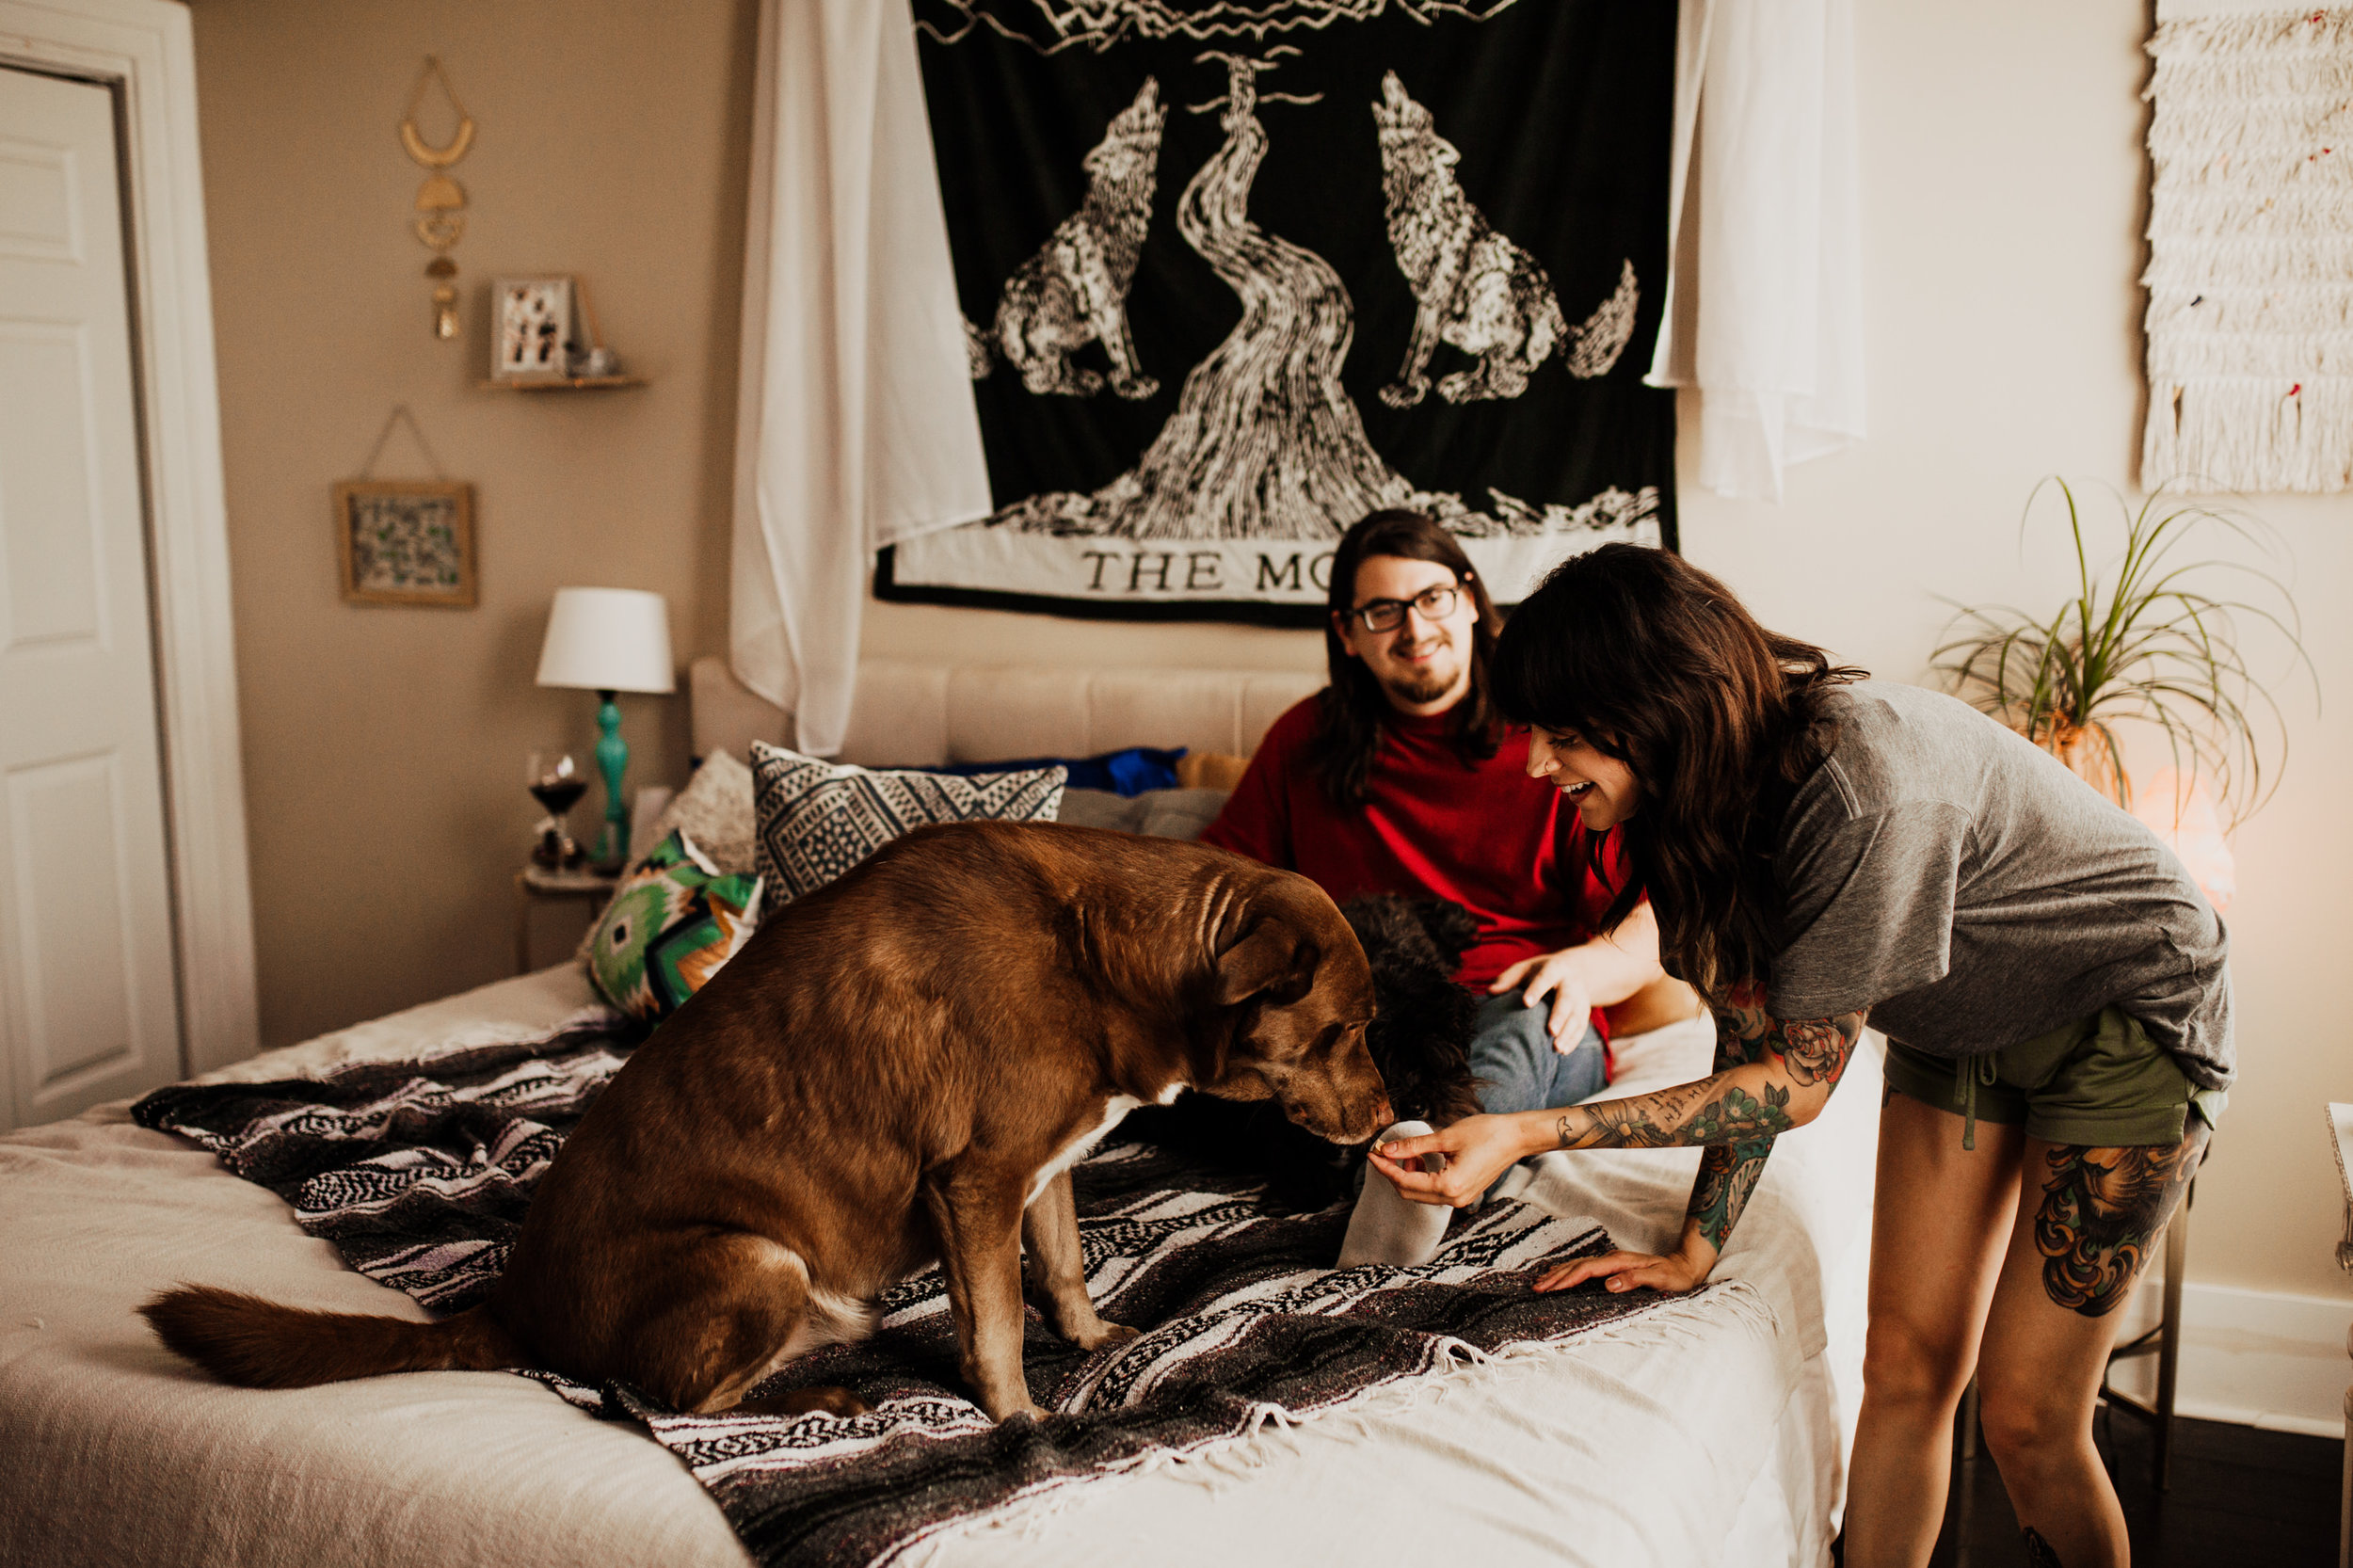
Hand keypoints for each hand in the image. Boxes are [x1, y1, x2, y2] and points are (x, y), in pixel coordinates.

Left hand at [1365, 1113, 1540, 1207]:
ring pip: (1420, 1194)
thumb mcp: (1445, 1137)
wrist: (1516, 1137)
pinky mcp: (1464, 1194)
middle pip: (1409, 1193)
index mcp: (1449, 1186)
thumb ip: (1413, 1146)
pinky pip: (1434, 1192)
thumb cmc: (1486, 1133)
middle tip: (1384, 1152)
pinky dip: (1421, 1178)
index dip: (1384, 1168)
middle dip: (1393, 1173)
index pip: (1405, 1182)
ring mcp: (1460, 1199)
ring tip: (1407, 1152)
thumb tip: (1387, 1149)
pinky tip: (1420, 1160)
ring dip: (1407, 1175)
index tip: (1371, 1154)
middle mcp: (1454, 1199)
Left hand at [1490, 949, 1595, 1051]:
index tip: (1526, 1003)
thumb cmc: (1540, 972)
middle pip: (1566, 1000)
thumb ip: (1508, 979)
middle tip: (1550, 1031)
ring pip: (1576, 1017)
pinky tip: (1563, 1051)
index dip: (1536, 990)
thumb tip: (1490, 992)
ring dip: (1568, 1033)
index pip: (1545, 979)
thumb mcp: (1525, 969)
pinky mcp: (1584, 1012)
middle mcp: (1570, 984)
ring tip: (1556, 1048)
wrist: (1574, 969)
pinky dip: (1573, 1040)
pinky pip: (1581, 1027)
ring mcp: (1580, 999)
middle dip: (1559, 1016)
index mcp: (1554, 969)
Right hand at [1533, 1245, 1712, 1295]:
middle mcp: (1612, 1259)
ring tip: (1541, 1281)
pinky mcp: (1612, 1267)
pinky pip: (1585, 1268)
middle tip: (1536, 1286)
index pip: (1587, 1270)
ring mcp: (1611, 1262)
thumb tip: (1608, 1284)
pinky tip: (1562, 1275)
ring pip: (1578, 1265)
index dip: (1567, 1278)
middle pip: (1577, 1265)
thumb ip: (1633, 1280)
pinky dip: (1569, 1272)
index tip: (1550, 1287)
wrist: (1684, 1266)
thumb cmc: (1673, 1276)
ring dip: (1559, 1273)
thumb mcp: (1658, 1280)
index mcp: (1619, 1262)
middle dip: (1555, 1276)